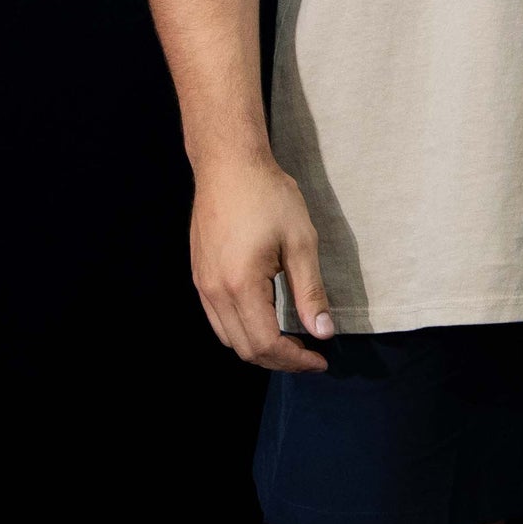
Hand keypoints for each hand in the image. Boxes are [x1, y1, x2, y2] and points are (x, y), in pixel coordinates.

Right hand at [189, 156, 335, 372]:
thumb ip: (310, 291)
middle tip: (310, 354)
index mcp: (241, 286)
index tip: (320, 359)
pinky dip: (242, 330)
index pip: (267, 344)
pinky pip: (218, 319)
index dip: (295, 360)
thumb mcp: (300, 241)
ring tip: (290, 342)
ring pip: (229, 338)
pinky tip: (264, 319)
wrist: (228, 164)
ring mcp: (203, 285)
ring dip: (260, 348)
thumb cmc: (268, 195)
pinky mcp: (200, 275)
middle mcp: (215, 293)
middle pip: (245, 349)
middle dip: (280, 360)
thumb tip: (322, 332)